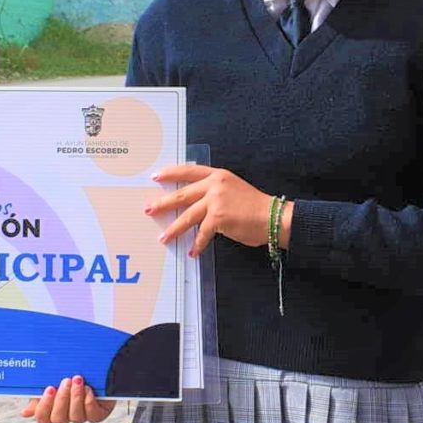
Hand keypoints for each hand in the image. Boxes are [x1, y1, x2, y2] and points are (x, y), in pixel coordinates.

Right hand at [22, 375, 111, 422]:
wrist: (95, 366)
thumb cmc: (69, 373)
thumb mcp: (51, 380)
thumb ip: (38, 395)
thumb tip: (25, 413)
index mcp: (52, 410)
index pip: (42, 419)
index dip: (44, 407)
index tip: (49, 388)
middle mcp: (66, 416)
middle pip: (58, 419)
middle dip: (62, 399)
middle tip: (65, 381)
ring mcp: (82, 416)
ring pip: (76, 417)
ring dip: (76, 398)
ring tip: (77, 380)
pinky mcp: (98, 414)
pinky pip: (93, 416)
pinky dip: (89, 402)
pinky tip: (88, 389)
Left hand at [146, 164, 274, 255]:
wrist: (273, 217)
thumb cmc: (256, 207)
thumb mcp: (234, 188)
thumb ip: (215, 191)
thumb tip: (196, 203)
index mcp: (218, 175)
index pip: (189, 171)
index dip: (171, 173)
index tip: (156, 177)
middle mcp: (215, 185)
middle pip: (182, 194)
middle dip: (163, 204)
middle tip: (149, 209)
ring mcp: (216, 201)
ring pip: (187, 216)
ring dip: (174, 229)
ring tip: (163, 238)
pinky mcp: (218, 218)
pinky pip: (202, 233)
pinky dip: (197, 244)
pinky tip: (192, 251)